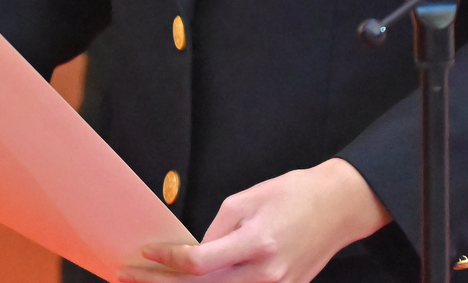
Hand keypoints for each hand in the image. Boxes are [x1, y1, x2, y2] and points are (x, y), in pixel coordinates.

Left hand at [119, 159, 389, 282]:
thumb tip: (192, 254)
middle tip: (129, 275)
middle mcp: (268, 274)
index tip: (144, 252)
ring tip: (152, 282)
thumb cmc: (291, 194)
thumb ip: (216, 232)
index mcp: (256, 244)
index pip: (199, 263)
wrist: (338, 207)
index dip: (167, 260)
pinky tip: (190, 282)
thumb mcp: (244, 201)